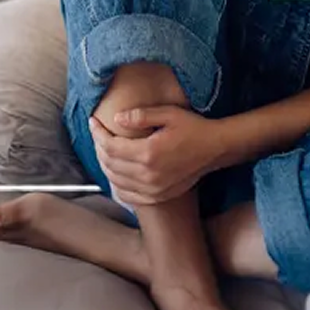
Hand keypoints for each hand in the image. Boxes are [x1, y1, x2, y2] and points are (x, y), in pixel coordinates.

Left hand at [88, 105, 229, 205]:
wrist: (216, 148)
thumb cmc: (193, 128)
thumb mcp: (168, 114)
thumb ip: (140, 116)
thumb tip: (116, 119)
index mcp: (149, 153)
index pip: (111, 146)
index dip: (98, 133)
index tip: (93, 121)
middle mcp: (149, 174)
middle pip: (110, 164)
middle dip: (98, 147)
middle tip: (97, 134)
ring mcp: (153, 188)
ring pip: (115, 180)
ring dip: (104, 165)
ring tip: (103, 149)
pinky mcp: (158, 195)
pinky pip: (128, 196)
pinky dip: (116, 185)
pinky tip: (115, 173)